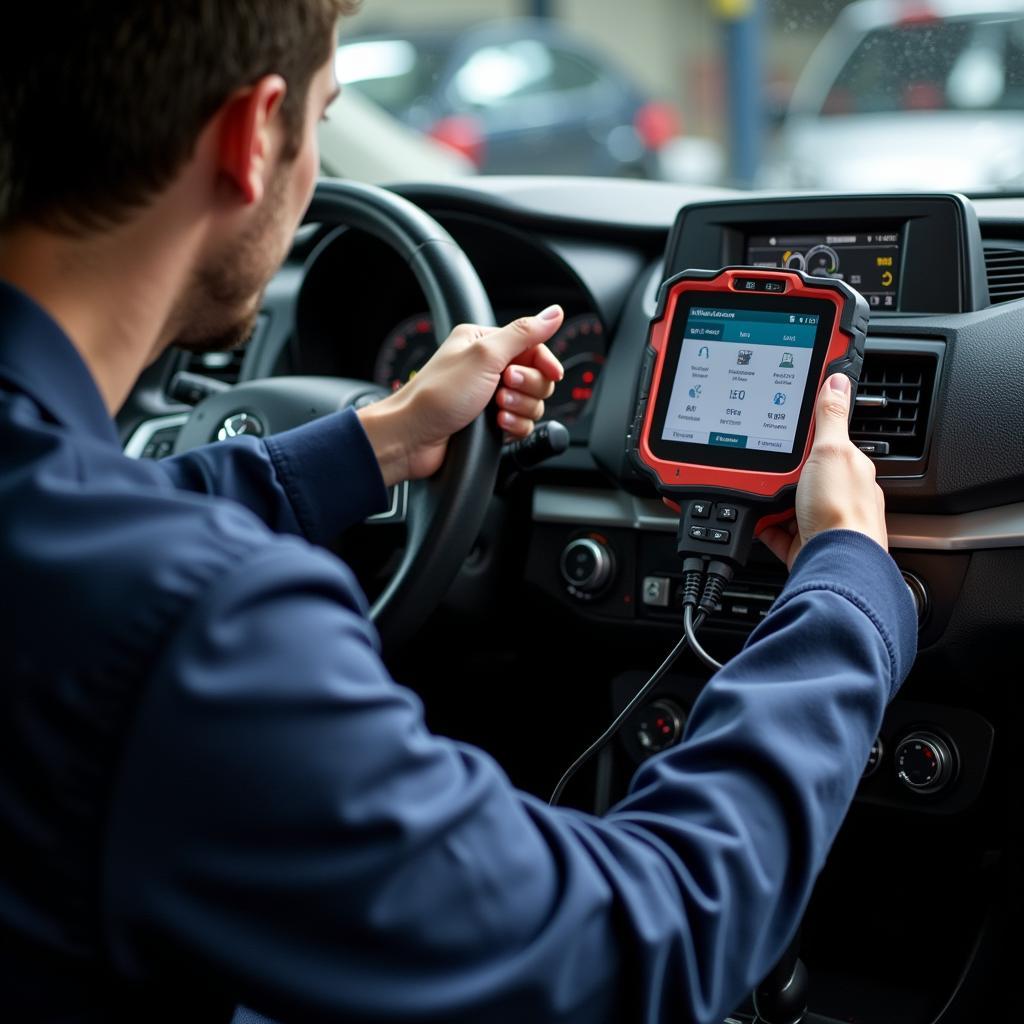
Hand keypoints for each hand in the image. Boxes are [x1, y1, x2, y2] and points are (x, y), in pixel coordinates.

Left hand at [357, 306, 565, 485]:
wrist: (412, 437)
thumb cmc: (437, 395)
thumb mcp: (484, 356)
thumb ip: (523, 334)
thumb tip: (553, 313)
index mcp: (485, 343)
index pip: (533, 346)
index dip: (545, 362)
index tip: (552, 373)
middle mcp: (488, 367)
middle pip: (537, 376)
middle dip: (528, 387)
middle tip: (503, 389)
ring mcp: (489, 396)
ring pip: (532, 403)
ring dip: (519, 408)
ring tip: (497, 409)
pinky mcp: (491, 422)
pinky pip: (522, 424)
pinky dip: (515, 426)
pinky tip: (498, 426)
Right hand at [760, 373, 886, 570]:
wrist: (834, 565)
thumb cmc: (842, 513)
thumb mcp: (832, 452)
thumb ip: (831, 418)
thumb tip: (837, 380)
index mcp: (851, 466)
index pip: (829, 437)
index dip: (810, 427)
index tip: (791, 414)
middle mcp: (839, 493)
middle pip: (804, 470)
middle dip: (784, 466)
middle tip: (769, 460)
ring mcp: (821, 519)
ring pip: (788, 499)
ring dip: (773, 496)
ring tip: (761, 489)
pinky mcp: (804, 543)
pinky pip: (776, 528)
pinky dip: (763, 523)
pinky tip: (756, 517)